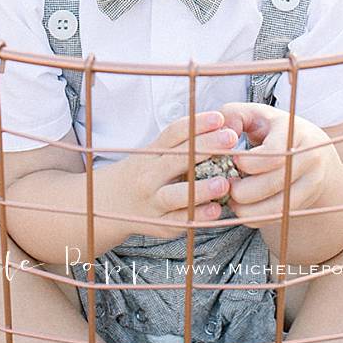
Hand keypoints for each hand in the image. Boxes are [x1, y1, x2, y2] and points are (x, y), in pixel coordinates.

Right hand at [117, 110, 241, 238]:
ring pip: (175, 196)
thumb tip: (222, 126)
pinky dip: (198, 216)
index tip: (219, 117)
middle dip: (205, 148)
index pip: (173, 133)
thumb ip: (183, 143)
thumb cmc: (146, 172)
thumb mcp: (156, 154)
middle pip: (176, 159)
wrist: (111, 203)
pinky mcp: (161, 225)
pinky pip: (180, 221)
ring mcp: (153, 202)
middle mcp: (149, 176)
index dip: (196, 124)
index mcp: (151, 154)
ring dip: (200, 189)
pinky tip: (216, 210)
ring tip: (223, 183)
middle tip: (230, 139)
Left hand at [216, 103, 331, 227]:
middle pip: (272, 184)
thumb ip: (232, 115)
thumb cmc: (273, 130)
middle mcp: (309, 158)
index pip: (273, 153)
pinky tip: (243, 208)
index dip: (248, 162)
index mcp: (295, 131)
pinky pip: (278, 218)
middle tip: (225, 184)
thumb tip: (224, 135)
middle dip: (241, 189)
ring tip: (231, 199)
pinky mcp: (307, 202)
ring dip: (246, 209)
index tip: (234, 160)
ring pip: (276, 207)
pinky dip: (256, 218)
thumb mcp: (255, 114)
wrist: (312, 149)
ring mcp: (312, 183)